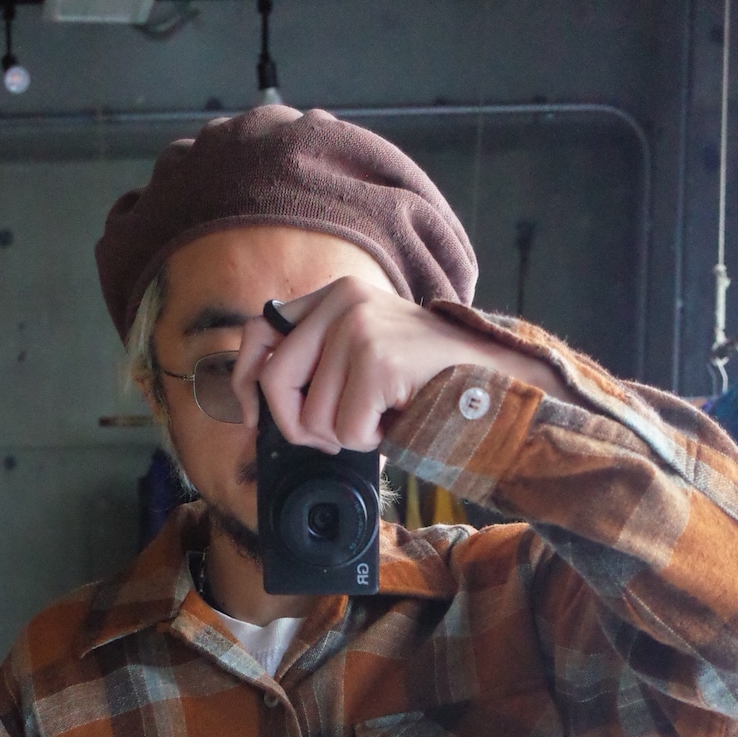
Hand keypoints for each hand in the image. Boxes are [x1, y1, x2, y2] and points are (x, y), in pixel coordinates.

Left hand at [230, 277, 566, 454]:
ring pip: (311, 416)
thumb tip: (266, 405)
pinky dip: (371, 441)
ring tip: (382, 417)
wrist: (492, 377)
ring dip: (346, 436)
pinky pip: (345, 430)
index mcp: (335, 295)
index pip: (259, 330)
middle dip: (297, 425)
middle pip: (274, 381)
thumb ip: (320, 360)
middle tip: (333, 436)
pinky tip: (398, 419)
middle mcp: (342, 302)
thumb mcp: (365, 350)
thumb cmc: (426, 377)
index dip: (245, 378)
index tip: (252, 413)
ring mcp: (359, 329)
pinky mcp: (377, 362)